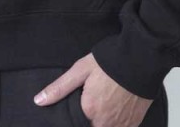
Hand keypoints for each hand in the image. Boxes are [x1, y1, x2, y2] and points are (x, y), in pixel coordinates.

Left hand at [33, 53, 153, 126]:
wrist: (141, 59)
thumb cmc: (109, 62)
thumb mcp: (80, 70)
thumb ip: (59, 88)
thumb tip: (38, 101)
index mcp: (90, 111)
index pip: (76, 125)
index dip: (76, 119)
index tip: (79, 108)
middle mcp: (106, 123)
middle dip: (89, 119)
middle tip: (92, 102)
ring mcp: (122, 125)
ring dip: (101, 122)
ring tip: (103, 103)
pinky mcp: (134, 123)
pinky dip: (115, 124)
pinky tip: (114, 109)